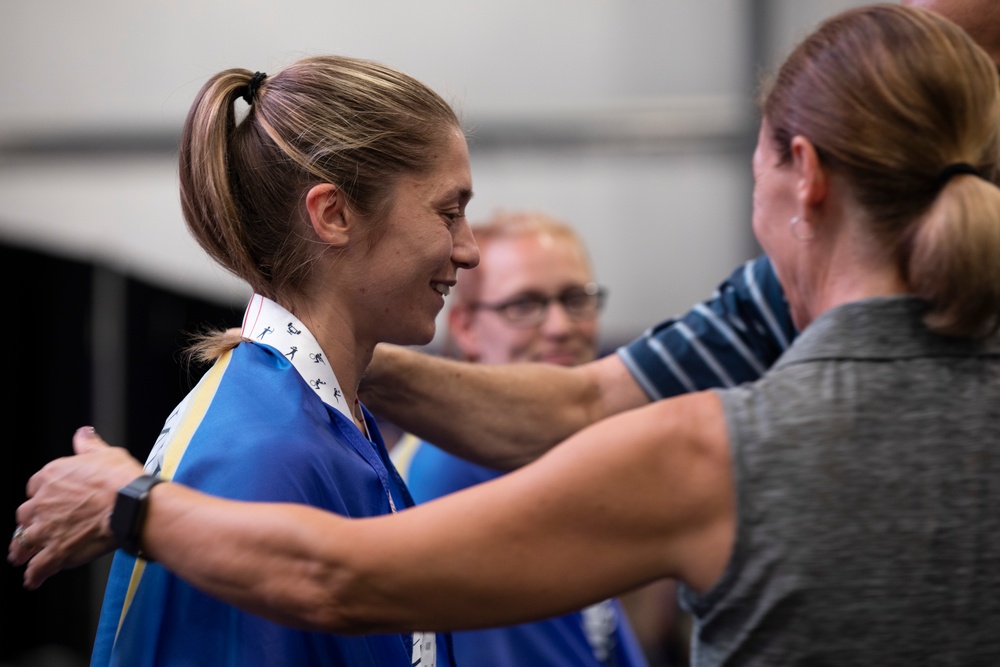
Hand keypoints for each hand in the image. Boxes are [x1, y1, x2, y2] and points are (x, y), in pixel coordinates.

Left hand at [9, 427, 144, 588]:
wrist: (129, 504)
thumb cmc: (120, 479)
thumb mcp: (105, 454)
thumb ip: (89, 446)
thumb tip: (82, 434)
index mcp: (51, 477)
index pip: (35, 486)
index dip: (40, 495)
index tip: (46, 500)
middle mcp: (42, 503)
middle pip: (24, 516)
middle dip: (26, 525)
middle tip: (29, 531)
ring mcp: (46, 529)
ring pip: (24, 543)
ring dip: (20, 552)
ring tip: (19, 558)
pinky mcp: (56, 552)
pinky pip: (38, 567)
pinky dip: (34, 575)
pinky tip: (33, 580)